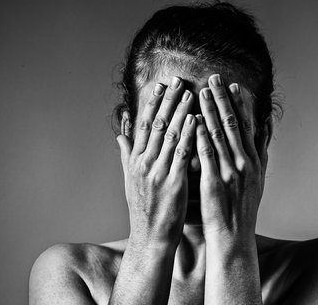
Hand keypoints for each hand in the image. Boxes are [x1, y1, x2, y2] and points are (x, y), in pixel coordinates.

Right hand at [117, 77, 195, 247]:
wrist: (151, 237)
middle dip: (168, 101)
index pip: (144, 125)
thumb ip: (126, 154)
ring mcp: (157, 172)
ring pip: (169, 135)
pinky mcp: (173, 182)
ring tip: (191, 93)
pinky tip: (197, 120)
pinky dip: (188, 135)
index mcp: (135, 161)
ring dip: (181, 112)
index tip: (160, 85)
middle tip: (178, 80)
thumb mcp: (130, 179)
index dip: (153, 104)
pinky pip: (181, 154)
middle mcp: (144, 163)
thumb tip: (120, 134)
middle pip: (156, 125)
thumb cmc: (144, 208)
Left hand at [196, 74, 268, 242]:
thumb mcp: (260, 177)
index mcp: (254, 160)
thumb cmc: (244, 207)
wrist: (235, 236)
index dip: (239, 104)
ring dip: (210, 111)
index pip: (247, 125)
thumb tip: (266, 125)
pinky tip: (193, 120)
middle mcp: (245, 162)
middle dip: (223, 99)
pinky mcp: (214, 181)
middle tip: (214, 78)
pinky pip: (206, 153)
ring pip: (219, 134)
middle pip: (234, 124)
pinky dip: (200, 135)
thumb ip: (262, 150)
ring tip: (201, 91)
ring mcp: (230, 171)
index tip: (232, 85)